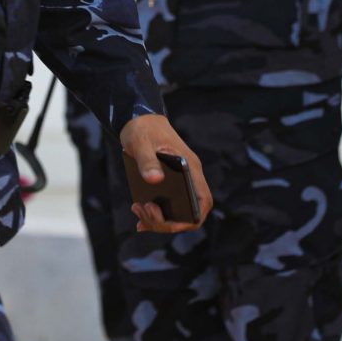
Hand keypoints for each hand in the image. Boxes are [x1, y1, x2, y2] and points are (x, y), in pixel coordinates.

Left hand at [118, 114, 210, 230]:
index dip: (191, 218)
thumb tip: (155, 180)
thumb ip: (147, 161)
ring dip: (157, 219)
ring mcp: (180, 182)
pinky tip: (140, 216)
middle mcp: (189, 178)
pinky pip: (167, 207)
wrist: (139, 118)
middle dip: (166, 221)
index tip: (168, 221)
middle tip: (144, 211)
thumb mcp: (141, 143)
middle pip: (189, 213)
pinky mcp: (168, 184)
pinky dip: (154, 216)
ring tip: (138, 210)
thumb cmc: (143, 128)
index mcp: (190, 168)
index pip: (204, 201)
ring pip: (177, 213)